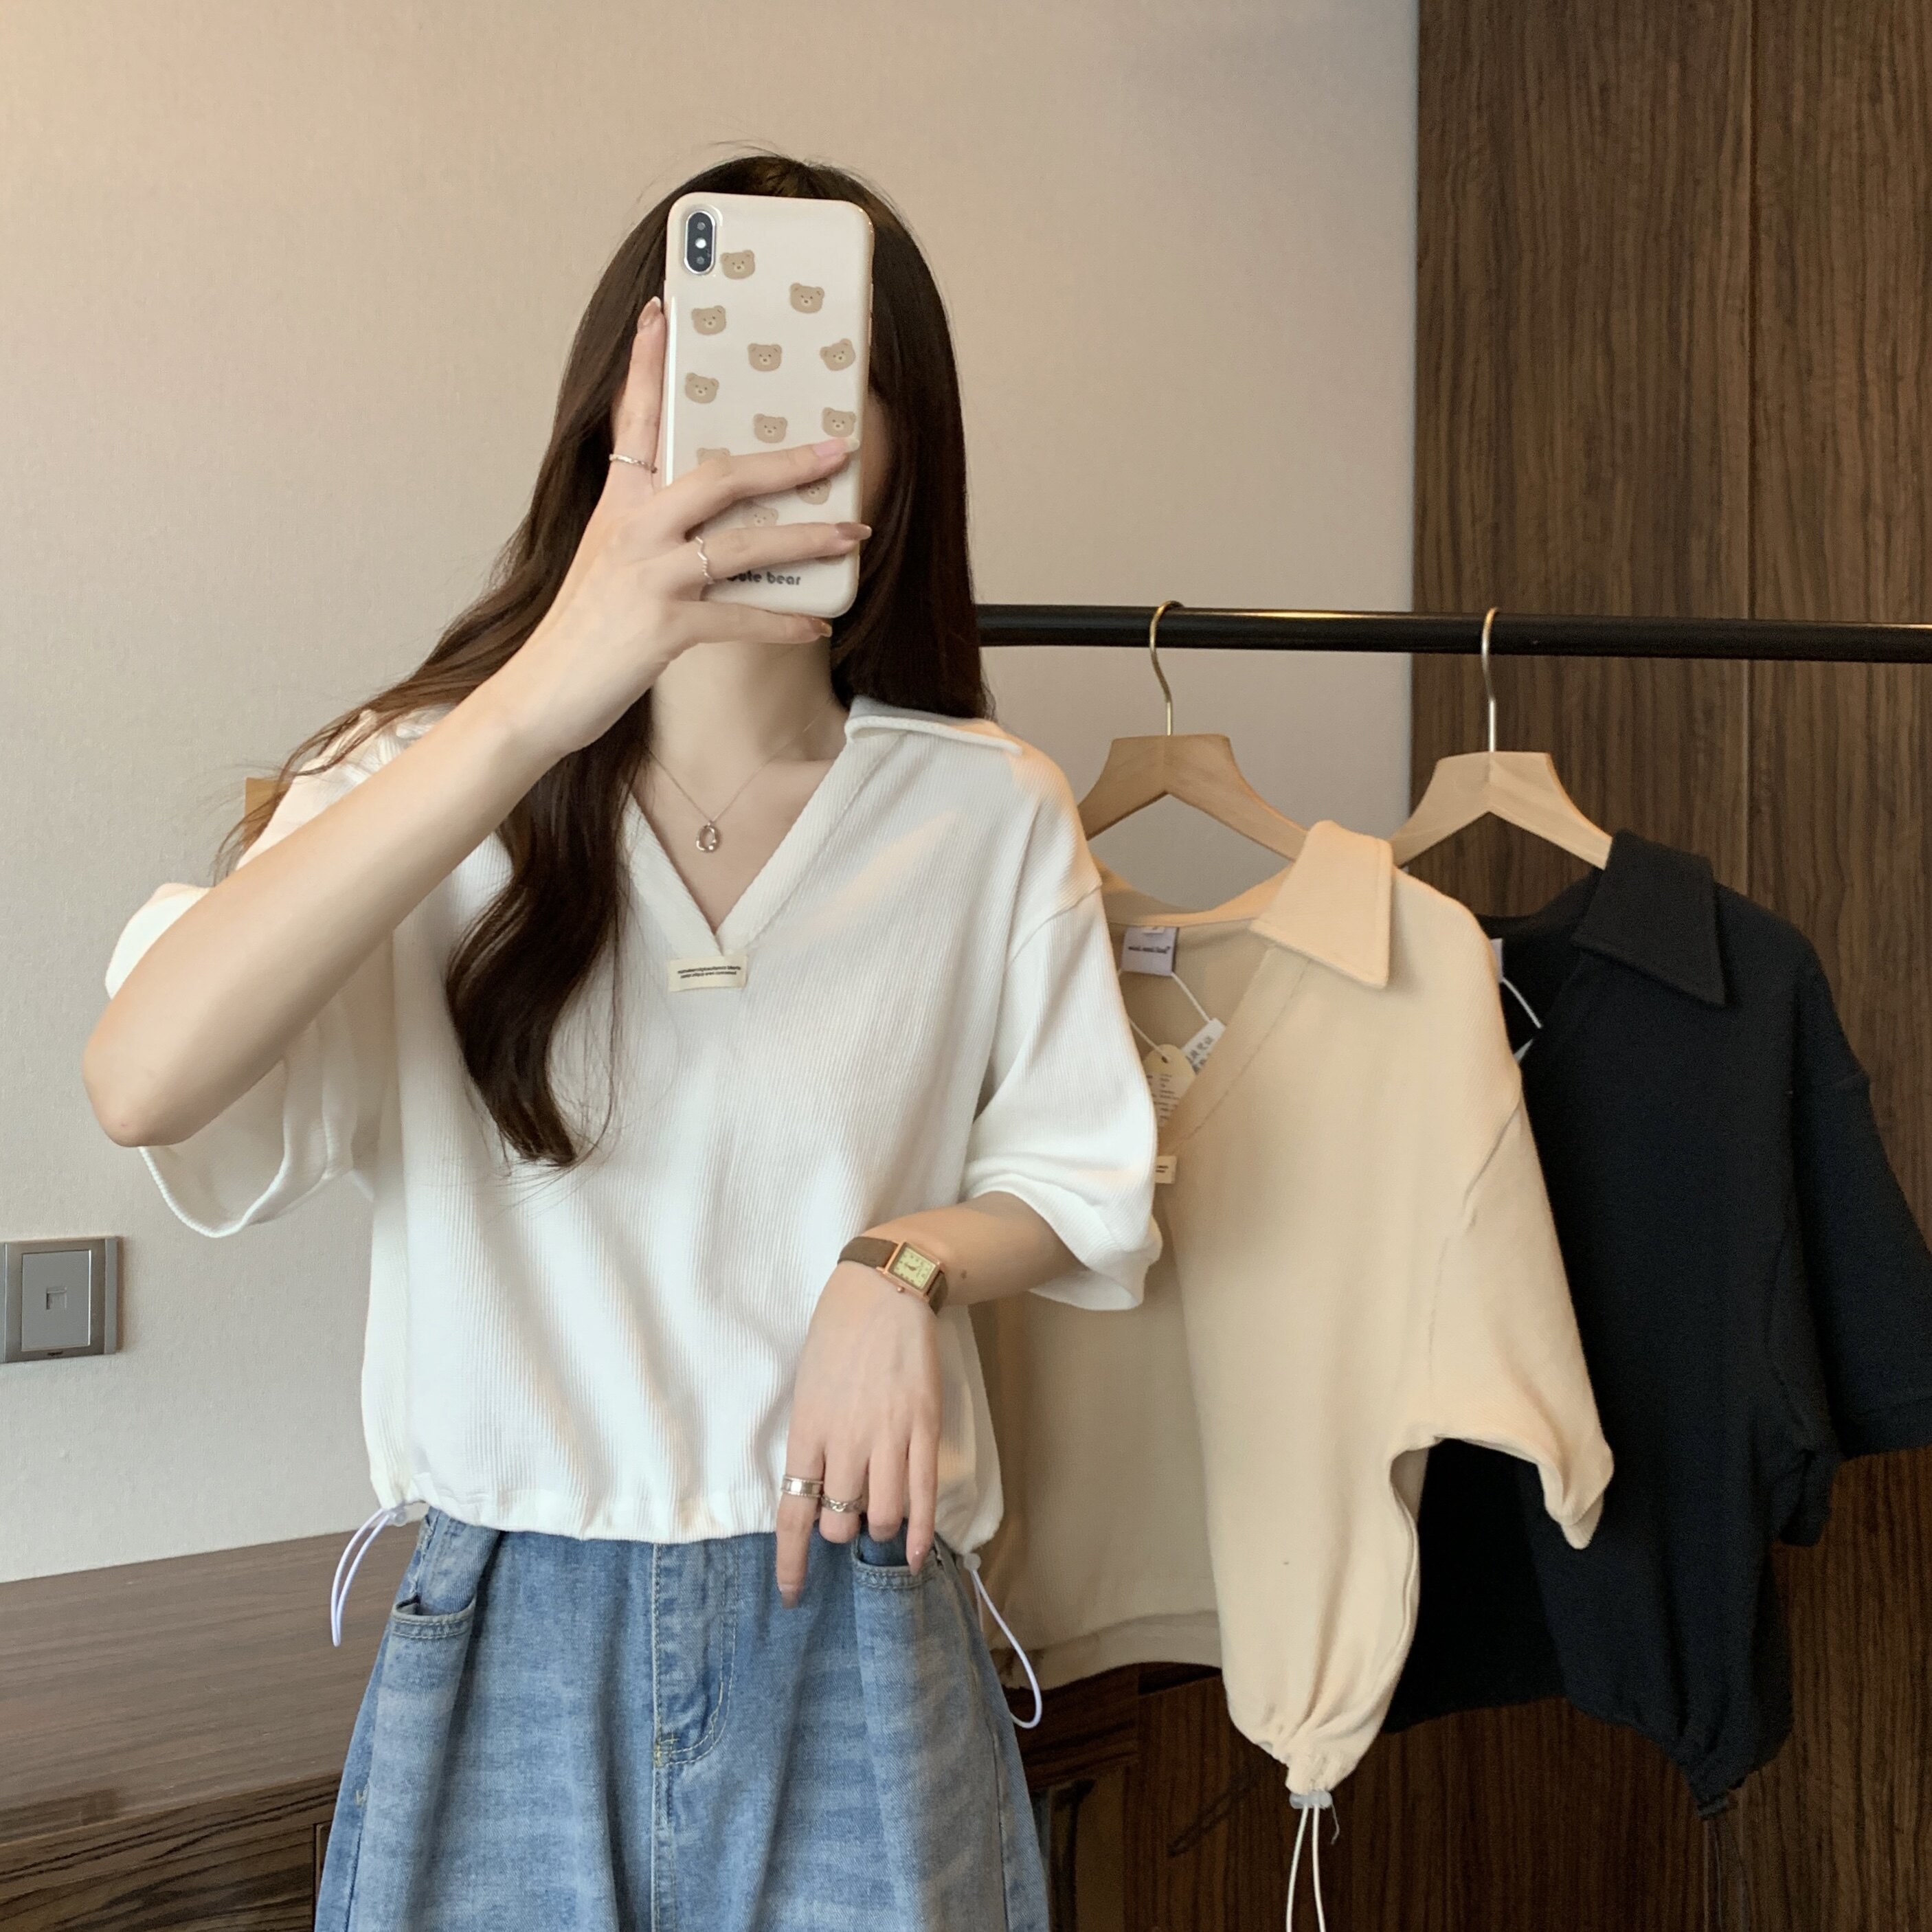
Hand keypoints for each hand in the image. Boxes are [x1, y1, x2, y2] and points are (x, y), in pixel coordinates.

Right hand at [485, 294, 868, 764]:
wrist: (539, 695)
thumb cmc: (583, 634)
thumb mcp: (609, 564)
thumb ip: (650, 532)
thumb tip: (707, 521)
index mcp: (618, 506)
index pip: (633, 419)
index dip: (647, 364)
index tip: (663, 311)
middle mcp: (633, 531)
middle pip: (717, 476)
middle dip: (784, 461)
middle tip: (837, 449)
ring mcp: (648, 577)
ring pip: (743, 544)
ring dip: (806, 538)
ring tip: (855, 532)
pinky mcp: (663, 628)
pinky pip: (741, 620)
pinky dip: (784, 623)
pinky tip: (818, 624)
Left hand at [776, 1261, 941, 1604]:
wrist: (884, 1291)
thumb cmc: (836, 1336)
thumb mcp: (806, 1388)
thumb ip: (810, 1441)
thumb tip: (815, 1491)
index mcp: (808, 1430)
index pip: (794, 1513)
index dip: (792, 1563)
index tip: (791, 1596)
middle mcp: (846, 1441)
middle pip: (840, 1523)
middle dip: (841, 1533)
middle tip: (845, 1519)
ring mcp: (889, 1437)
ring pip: (883, 1516)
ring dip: (878, 1528)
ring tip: (877, 1516)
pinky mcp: (924, 1430)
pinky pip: (922, 1497)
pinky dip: (919, 1534)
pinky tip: (915, 1553)